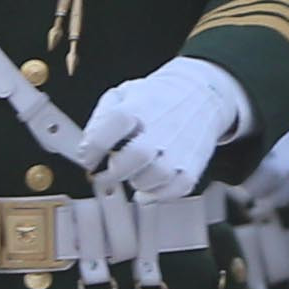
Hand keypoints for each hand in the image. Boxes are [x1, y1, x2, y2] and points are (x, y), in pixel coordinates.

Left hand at [76, 56, 251, 198]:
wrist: (202, 93)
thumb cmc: (158, 98)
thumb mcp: (124, 94)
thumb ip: (101, 117)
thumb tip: (86, 145)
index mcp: (141, 105)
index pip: (114, 123)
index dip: (94, 145)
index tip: (87, 158)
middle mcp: (162, 127)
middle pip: (136, 155)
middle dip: (114, 170)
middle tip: (105, 174)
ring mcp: (180, 147)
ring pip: (154, 177)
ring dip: (136, 182)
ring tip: (132, 173)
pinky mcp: (193, 164)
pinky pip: (174, 190)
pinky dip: (156, 194)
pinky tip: (147, 188)